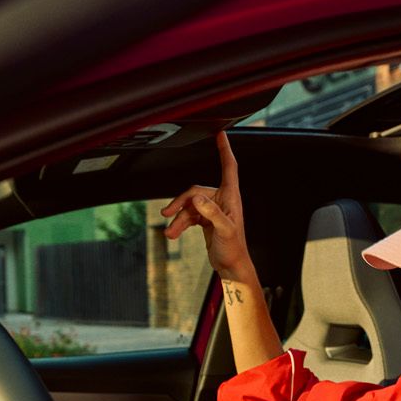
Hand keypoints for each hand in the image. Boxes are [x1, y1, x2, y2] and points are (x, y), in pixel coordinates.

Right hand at [161, 131, 252, 280]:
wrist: (231, 266)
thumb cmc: (234, 249)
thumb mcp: (224, 230)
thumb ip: (211, 213)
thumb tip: (197, 198)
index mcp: (230, 197)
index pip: (228, 167)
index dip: (224, 149)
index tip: (220, 134)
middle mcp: (222, 200)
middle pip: (196, 191)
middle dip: (180, 203)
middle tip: (167, 214)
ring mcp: (213, 210)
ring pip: (189, 205)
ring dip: (178, 218)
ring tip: (170, 232)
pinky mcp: (206, 220)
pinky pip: (189, 215)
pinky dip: (180, 223)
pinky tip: (173, 232)